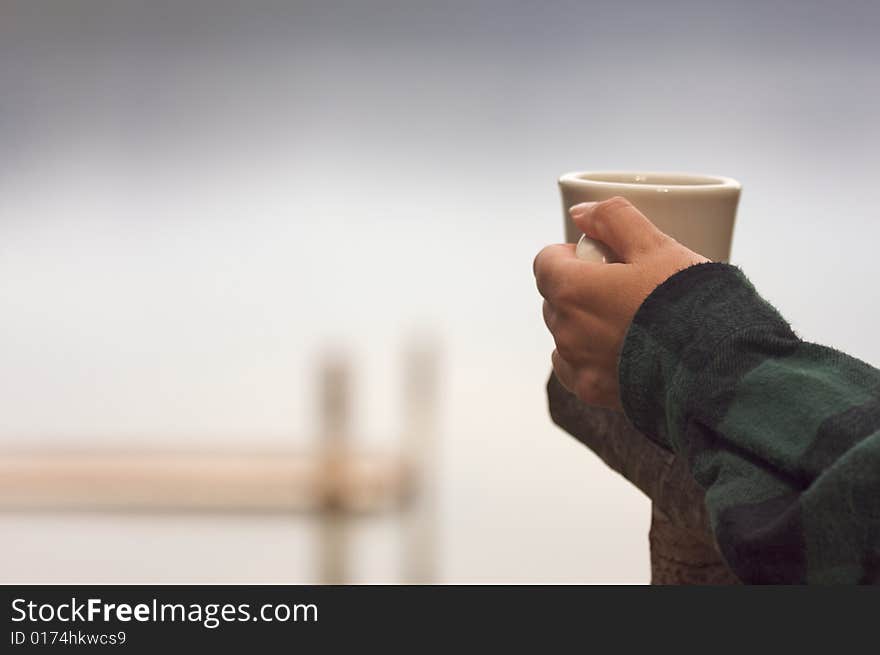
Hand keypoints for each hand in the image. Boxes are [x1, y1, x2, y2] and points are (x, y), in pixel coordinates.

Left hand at [534, 197, 708, 408]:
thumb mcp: (657, 246)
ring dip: (584, 323)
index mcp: (572, 289)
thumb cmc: (689, 304)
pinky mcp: (591, 391)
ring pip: (565, 333)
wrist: (717, 367)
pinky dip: (589, 356)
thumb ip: (614, 219)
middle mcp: (565, 330)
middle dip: (580, 288)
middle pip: (556, 297)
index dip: (573, 255)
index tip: (602, 258)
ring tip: (630, 321)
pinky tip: (622, 350)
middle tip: (625, 287)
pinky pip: (573, 367)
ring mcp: (576, 364)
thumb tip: (580, 212)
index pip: (546, 262)